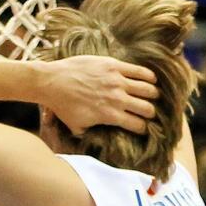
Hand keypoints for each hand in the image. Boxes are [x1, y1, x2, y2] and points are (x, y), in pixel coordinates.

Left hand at [39, 56, 157, 134]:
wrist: (52, 82)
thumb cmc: (62, 106)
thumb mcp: (77, 127)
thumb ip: (90, 134)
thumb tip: (95, 140)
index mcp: (111, 116)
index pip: (138, 125)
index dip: (143, 128)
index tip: (144, 127)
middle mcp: (118, 99)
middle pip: (147, 108)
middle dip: (151, 112)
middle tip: (149, 111)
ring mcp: (117, 81)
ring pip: (147, 89)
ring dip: (153, 94)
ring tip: (153, 94)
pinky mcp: (113, 65)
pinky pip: (138, 71)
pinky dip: (148, 76)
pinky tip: (151, 79)